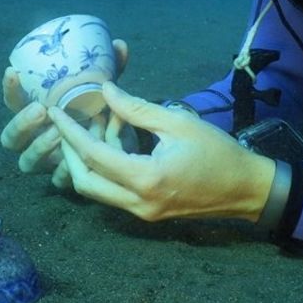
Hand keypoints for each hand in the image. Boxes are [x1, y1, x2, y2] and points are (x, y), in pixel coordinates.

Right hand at [0, 39, 129, 187]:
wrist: (121, 148)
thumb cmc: (102, 114)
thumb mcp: (104, 92)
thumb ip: (109, 72)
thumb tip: (120, 45)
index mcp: (37, 114)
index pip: (13, 101)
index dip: (10, 88)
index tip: (14, 71)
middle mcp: (35, 139)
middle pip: (9, 138)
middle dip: (21, 124)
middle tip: (41, 109)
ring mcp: (46, 162)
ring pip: (27, 162)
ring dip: (40, 146)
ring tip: (58, 134)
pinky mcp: (62, 180)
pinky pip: (55, 180)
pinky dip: (64, 170)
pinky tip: (74, 161)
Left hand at [48, 81, 276, 221]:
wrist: (247, 190)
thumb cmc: (218, 153)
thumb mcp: (179, 122)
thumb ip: (138, 108)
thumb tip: (106, 90)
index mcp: (146, 179)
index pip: (94, 155)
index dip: (71, 132)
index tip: (55, 111)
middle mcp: (138, 202)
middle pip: (85, 181)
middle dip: (69, 152)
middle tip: (65, 124)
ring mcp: (141, 212)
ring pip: (97, 189)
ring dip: (89, 159)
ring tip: (98, 124)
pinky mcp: (147, 213)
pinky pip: (114, 192)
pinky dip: (107, 167)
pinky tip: (116, 139)